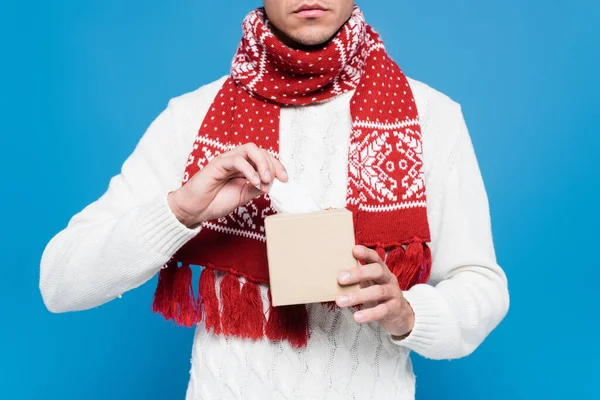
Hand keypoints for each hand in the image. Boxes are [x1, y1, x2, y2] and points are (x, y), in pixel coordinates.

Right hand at [168, 143, 287, 227]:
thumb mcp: (243, 196)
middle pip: (260, 151)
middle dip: (272, 165)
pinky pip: (237, 160)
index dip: (278, 166)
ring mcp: (227, 160)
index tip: (285, 179)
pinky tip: (253, 182)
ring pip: (251, 149)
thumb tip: (271, 182)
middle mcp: (236, 160)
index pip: (264, 158)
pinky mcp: (218, 163)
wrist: (194, 210)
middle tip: (274, 182)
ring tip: (265, 181)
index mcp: (243, 167)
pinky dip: (250, 170)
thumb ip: (256, 188)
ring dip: (263, 164)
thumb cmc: (214, 202)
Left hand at [336, 245, 414, 337]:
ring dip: (358, 296)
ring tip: (341, 301)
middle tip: (340, 279)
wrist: (399, 314)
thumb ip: (356, 278)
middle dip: (358, 273)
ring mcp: (393, 293)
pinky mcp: (395, 308)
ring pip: (378, 291)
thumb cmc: (377, 294)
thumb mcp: (369, 283)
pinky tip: (357, 317)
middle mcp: (388, 278)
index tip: (354, 249)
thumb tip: (334, 275)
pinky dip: (369, 314)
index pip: (375, 258)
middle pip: (377, 271)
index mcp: (381, 269)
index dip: (366, 253)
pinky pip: (382, 310)